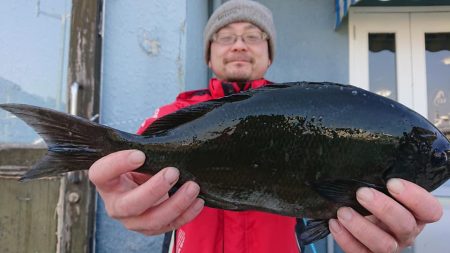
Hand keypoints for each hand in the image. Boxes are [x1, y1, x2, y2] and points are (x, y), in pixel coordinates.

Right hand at [88, 150, 203, 234]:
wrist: (142, 185)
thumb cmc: (138, 167)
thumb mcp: (135, 157)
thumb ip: (143, 154)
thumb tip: (166, 149)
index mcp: (106, 182)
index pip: (101, 174)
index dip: (118, 164)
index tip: (140, 154)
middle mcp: (115, 205)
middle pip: (130, 205)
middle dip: (154, 190)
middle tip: (173, 172)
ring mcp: (133, 221)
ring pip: (152, 220)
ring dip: (176, 203)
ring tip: (193, 187)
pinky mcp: (151, 229)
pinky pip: (170, 226)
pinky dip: (187, 214)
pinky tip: (198, 201)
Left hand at [329, 178, 442, 252]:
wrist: (359, 219)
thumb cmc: (374, 201)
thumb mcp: (382, 191)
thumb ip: (380, 184)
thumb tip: (364, 169)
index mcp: (415, 215)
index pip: (430, 210)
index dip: (414, 197)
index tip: (392, 183)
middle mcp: (405, 233)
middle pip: (405, 225)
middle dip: (383, 208)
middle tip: (362, 193)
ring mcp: (390, 246)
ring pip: (384, 245)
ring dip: (361, 227)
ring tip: (343, 212)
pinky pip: (359, 252)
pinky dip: (345, 238)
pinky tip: (335, 223)